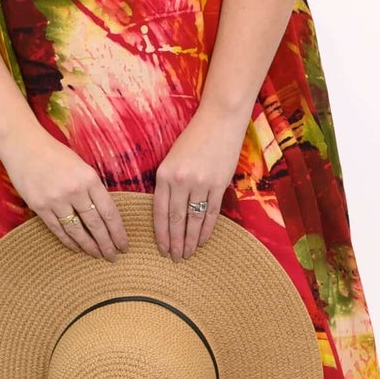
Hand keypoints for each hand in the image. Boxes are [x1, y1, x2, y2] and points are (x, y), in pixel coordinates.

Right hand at [0, 125, 128, 259]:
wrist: (24, 146)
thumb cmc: (56, 154)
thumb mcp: (82, 167)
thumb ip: (93, 188)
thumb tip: (105, 214)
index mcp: (90, 179)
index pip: (109, 212)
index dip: (118, 232)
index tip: (124, 245)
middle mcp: (75, 191)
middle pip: (95, 225)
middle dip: (107, 244)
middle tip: (113, 257)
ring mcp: (56, 200)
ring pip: (77, 231)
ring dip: (89, 246)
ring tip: (97, 255)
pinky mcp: (39, 206)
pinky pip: (57, 229)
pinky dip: (68, 241)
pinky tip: (77, 248)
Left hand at [154, 104, 250, 259]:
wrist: (220, 120)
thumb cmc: (194, 138)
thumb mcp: (171, 158)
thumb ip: (167, 182)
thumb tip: (166, 211)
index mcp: (164, 174)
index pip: (159, 212)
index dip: (161, 234)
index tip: (162, 248)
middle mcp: (181, 181)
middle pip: (176, 220)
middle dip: (175, 242)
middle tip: (175, 258)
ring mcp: (201, 183)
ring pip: (194, 220)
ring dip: (191, 240)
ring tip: (188, 254)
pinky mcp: (219, 184)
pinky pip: (211, 213)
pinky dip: (207, 229)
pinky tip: (204, 240)